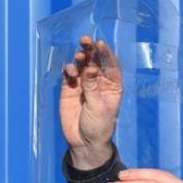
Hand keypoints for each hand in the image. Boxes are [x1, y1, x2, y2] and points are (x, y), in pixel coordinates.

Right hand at [59, 36, 122, 168]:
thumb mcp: (98, 107)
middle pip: (95, 61)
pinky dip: (69, 70)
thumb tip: (88, 68)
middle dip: (91, 50)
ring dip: (79, 58)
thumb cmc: (99, 126)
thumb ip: (92, 87)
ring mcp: (84, 85)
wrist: (84, 142)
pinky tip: (69, 70)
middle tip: (86, 40)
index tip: (100, 44)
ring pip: (81, 66)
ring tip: (79, 56)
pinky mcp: (69, 89)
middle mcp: (98, 82)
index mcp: (113, 86)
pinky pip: (69, 75)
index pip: (111, 65)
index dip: (106, 54)